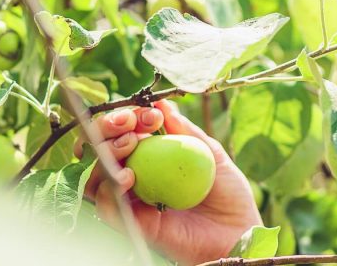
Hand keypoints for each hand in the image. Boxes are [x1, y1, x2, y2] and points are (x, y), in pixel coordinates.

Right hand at [77, 100, 262, 264]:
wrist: (239, 233)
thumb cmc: (229, 194)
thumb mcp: (212, 154)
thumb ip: (186, 131)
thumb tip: (162, 103)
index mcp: (153, 159)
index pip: (125, 132)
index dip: (129, 117)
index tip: (151, 114)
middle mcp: (136, 178)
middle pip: (101, 150)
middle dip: (106, 128)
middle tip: (129, 123)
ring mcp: (133, 202)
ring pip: (97, 176)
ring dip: (105, 153)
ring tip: (129, 144)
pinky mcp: (135, 225)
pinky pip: (107, 208)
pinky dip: (109, 189)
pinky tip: (128, 177)